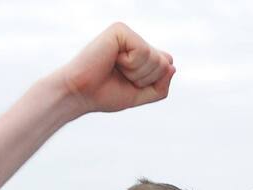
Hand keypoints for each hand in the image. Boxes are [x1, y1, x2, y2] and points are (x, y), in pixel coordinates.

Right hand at [57, 22, 174, 116]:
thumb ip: (161, 87)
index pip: (167, 65)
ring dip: (137, 73)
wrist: (80, 93)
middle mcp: (135, 41)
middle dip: (145, 78)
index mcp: (139, 54)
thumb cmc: (105, 94)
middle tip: (121, 77)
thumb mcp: (140, 96)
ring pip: (155, 58)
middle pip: (163, 63)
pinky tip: (114, 61)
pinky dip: (131, 64)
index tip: (129, 84)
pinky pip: (143, 51)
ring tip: (116, 69)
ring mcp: (128, 34)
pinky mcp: (120, 30)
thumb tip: (172, 66)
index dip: (151, 83)